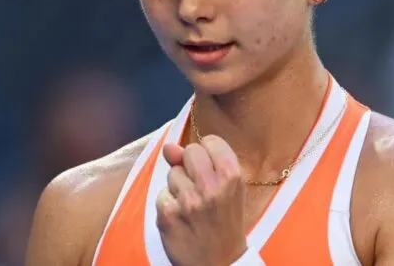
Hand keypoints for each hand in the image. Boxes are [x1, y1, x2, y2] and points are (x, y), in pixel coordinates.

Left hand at [156, 135, 247, 265]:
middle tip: (200, 187)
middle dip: (191, 165)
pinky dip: (168, 205)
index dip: (208, 153)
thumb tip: (169, 147)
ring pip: (173, 173)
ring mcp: (188, 202)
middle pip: (189, 152)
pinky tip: (181, 219)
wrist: (220, 264)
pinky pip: (161, 195)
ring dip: (179, 187)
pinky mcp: (168, 215)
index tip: (211, 169)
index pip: (210, 141)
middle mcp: (211, 188)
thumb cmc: (225, 222)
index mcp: (232, 178)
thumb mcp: (227, 191)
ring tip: (192, 207)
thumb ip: (203, 162)